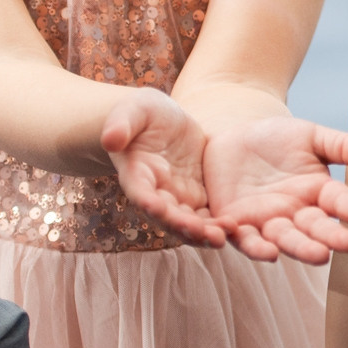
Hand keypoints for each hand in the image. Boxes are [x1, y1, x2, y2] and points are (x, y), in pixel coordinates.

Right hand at [101, 89, 221, 245]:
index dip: (147, 201)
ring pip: (189, 223)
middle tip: (202, 233)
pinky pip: (207, 216)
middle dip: (183, 226)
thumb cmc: (142, 114)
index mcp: (137, 174)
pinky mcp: (197, 197)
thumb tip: (110, 139)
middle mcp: (155, 193)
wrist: (162, 122)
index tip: (155, 208)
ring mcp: (177, 198)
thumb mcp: (134, 111)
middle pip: (167, 217)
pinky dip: (218, 225)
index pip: (140, 191)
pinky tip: (237, 229)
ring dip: (204, 233)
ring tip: (223, 237)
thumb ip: (122, 124)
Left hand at [204, 116, 347, 263]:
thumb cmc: (275, 138)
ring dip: (301, 249)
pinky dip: (256, 247)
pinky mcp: (239, 227)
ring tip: (318, 256)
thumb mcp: (310, 136)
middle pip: (316, 228)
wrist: (231, 139)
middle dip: (331, 237)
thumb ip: (341, 146)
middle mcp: (297, 213)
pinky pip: (246, 240)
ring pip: (286, 239)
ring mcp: (268, 223)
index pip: (341, 202)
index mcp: (318, 192)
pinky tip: (267, 252)